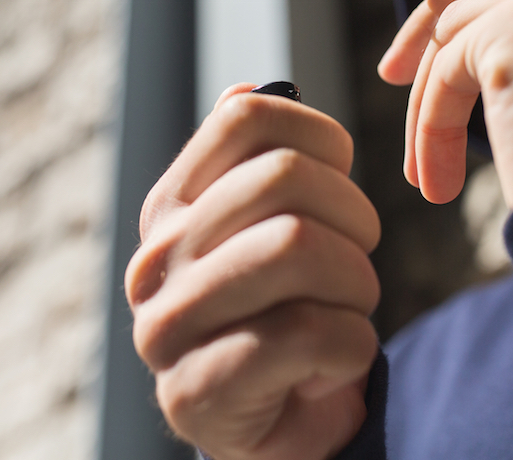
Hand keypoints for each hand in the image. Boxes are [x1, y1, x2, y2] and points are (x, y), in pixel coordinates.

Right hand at [126, 84, 380, 459]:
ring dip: (355, 284)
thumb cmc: (283, 312)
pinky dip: (351, 347)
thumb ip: (252, 163)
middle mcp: (157, 257)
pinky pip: (309, 333)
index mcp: (172, 205)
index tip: (341, 186)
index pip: (249, 117)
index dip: (324, 140)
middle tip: (355, 262)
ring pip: (298, 247)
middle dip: (355, 220)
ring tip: (344, 312)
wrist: (278, 425)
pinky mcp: (198, 392)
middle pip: (286, 177)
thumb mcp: (267, 230)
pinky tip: (330, 364)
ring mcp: (168, 326)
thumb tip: (245, 88)